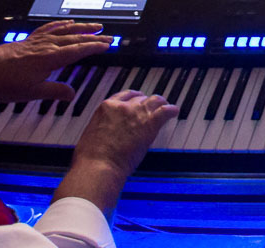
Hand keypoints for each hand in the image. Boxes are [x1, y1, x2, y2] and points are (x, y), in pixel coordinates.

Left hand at [0, 20, 113, 101]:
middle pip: (75, 38)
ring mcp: (37, 41)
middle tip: (107, 36)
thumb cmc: (5, 83)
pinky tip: (66, 23)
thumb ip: (55, 92)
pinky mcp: (28, 40)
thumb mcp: (33, 93)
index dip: (94, 47)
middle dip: (93, 37)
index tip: (107, 45)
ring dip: (81, 28)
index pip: (79, 50)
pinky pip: (49, 28)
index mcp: (50, 58)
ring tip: (94, 25)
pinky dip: (60, 24)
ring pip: (64, 30)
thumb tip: (71, 94)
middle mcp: (46, 46)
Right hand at [55, 90, 176, 213]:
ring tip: (165, 107)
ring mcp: (137, 114)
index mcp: (106, 107)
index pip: (124, 95)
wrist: (98, 168)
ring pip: (155, 100)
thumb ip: (102, 127)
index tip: (137, 101)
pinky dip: (172, 110)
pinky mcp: (149, 124)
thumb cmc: (90, 159)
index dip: (133, 98)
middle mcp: (123, 106)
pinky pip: (165, 111)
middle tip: (151, 109)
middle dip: (146, 103)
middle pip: (140, 98)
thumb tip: (105, 132)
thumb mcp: (91, 134)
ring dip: (161, 104)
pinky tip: (174, 112)